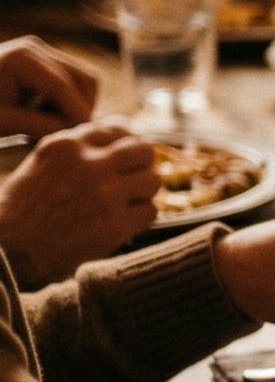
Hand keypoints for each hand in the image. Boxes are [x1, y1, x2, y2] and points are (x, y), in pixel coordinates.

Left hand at [0, 36, 100, 139]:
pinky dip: (68, 100)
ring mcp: (41, 51)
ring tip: (49, 123)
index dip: (77, 117)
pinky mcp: (44, 60)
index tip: (80, 140)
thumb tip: (76, 130)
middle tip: (62, 133)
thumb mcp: (3, 122)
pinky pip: (74, 81)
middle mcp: (35, 48)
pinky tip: (44, 113)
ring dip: (75, 105)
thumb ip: (41, 126)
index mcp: (21, 58)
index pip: (64, 88)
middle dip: (79, 109)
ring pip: (85, 81)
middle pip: (84, 80)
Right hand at [0, 119, 157, 287]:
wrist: (11, 252)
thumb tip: (113, 138)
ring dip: (145, 192)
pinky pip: (151, 211)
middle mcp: (88, 164)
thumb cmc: (20, 211)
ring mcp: (106, 193)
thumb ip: (74, 151)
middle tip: (136, 177)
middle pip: (142, 150)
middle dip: (143, 163)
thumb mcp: (38, 166)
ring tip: (129, 202)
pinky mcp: (117, 223)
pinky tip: (126, 223)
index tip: (127, 155)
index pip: (115, 129)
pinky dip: (142, 217)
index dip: (126, 142)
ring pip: (153, 179)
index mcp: (65, 145)